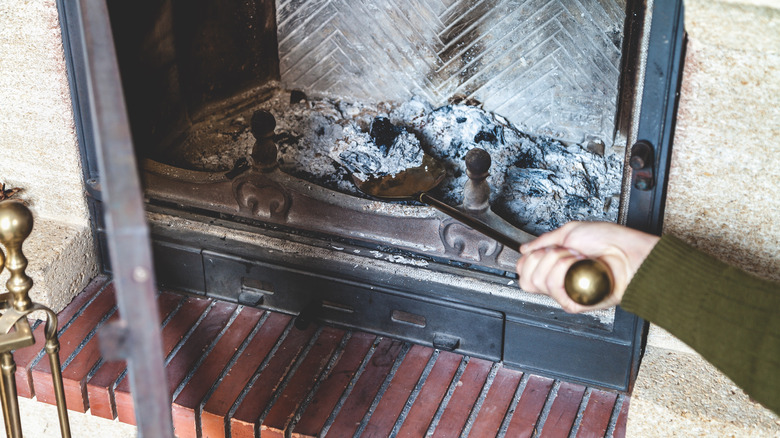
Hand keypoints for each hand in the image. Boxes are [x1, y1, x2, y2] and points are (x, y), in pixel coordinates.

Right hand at [516, 221, 658, 312]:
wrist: (629, 254)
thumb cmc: (609, 241)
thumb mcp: (570, 232)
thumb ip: (543, 241)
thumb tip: (524, 249)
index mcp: (554, 266)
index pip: (524, 270)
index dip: (530, 258)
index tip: (546, 248)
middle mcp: (557, 281)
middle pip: (526, 278)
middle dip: (543, 257)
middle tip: (564, 252)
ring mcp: (564, 292)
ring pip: (537, 281)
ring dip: (557, 261)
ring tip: (577, 258)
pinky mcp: (573, 302)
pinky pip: (553, 288)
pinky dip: (564, 270)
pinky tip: (580, 266)